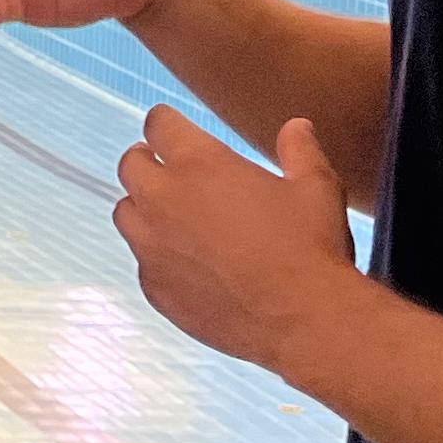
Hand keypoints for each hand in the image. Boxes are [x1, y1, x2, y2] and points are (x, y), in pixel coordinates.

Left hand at [111, 105, 360, 371]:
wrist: (303, 319)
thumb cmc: (310, 248)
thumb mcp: (316, 187)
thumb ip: (300, 150)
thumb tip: (297, 127)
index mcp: (198, 163)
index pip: (158, 124)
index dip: (166, 123)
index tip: (172, 129)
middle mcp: (163, 199)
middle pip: (131, 165)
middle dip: (147, 162)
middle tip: (167, 169)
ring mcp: (152, 246)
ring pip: (126, 213)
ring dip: (143, 208)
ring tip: (172, 216)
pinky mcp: (154, 286)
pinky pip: (142, 261)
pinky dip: (157, 256)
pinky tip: (186, 263)